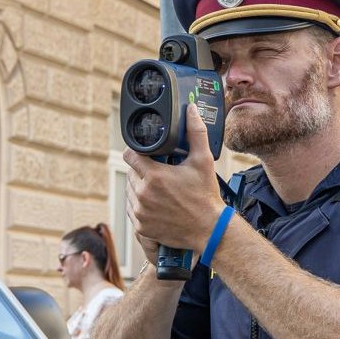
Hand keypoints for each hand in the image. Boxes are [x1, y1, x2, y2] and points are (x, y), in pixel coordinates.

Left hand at [121, 100, 224, 258]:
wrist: (209, 229)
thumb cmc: (206, 197)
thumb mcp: (203, 161)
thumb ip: (196, 132)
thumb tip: (192, 109)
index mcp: (154, 176)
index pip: (130, 155)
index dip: (136, 152)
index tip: (145, 153)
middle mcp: (143, 194)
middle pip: (130, 173)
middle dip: (142, 170)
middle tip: (159, 172)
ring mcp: (140, 212)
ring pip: (130, 192)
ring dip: (140, 187)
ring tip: (159, 188)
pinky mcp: (141, 226)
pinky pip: (132, 210)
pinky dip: (140, 205)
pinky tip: (156, 203)